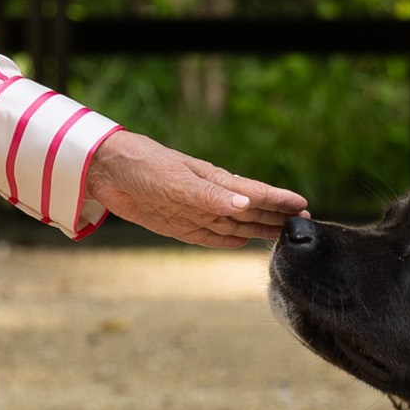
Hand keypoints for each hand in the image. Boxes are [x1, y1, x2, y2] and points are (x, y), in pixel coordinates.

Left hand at [81, 129, 306, 249]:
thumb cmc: (143, 166)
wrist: (105, 171)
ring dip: (257, 229)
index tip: (304, 206)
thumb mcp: (177, 181)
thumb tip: (245, 205)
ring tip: (281, 235)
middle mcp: (209, 198)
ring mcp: (194, 212)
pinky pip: (209, 236)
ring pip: (234, 225)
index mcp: (214, 182)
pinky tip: (241, 243)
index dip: (279, 200)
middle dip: (276, 217)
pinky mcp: (177, 225)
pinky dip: (227, 241)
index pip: (255, 193)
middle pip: (250, 211)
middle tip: (304, 224)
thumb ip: (209, 197)